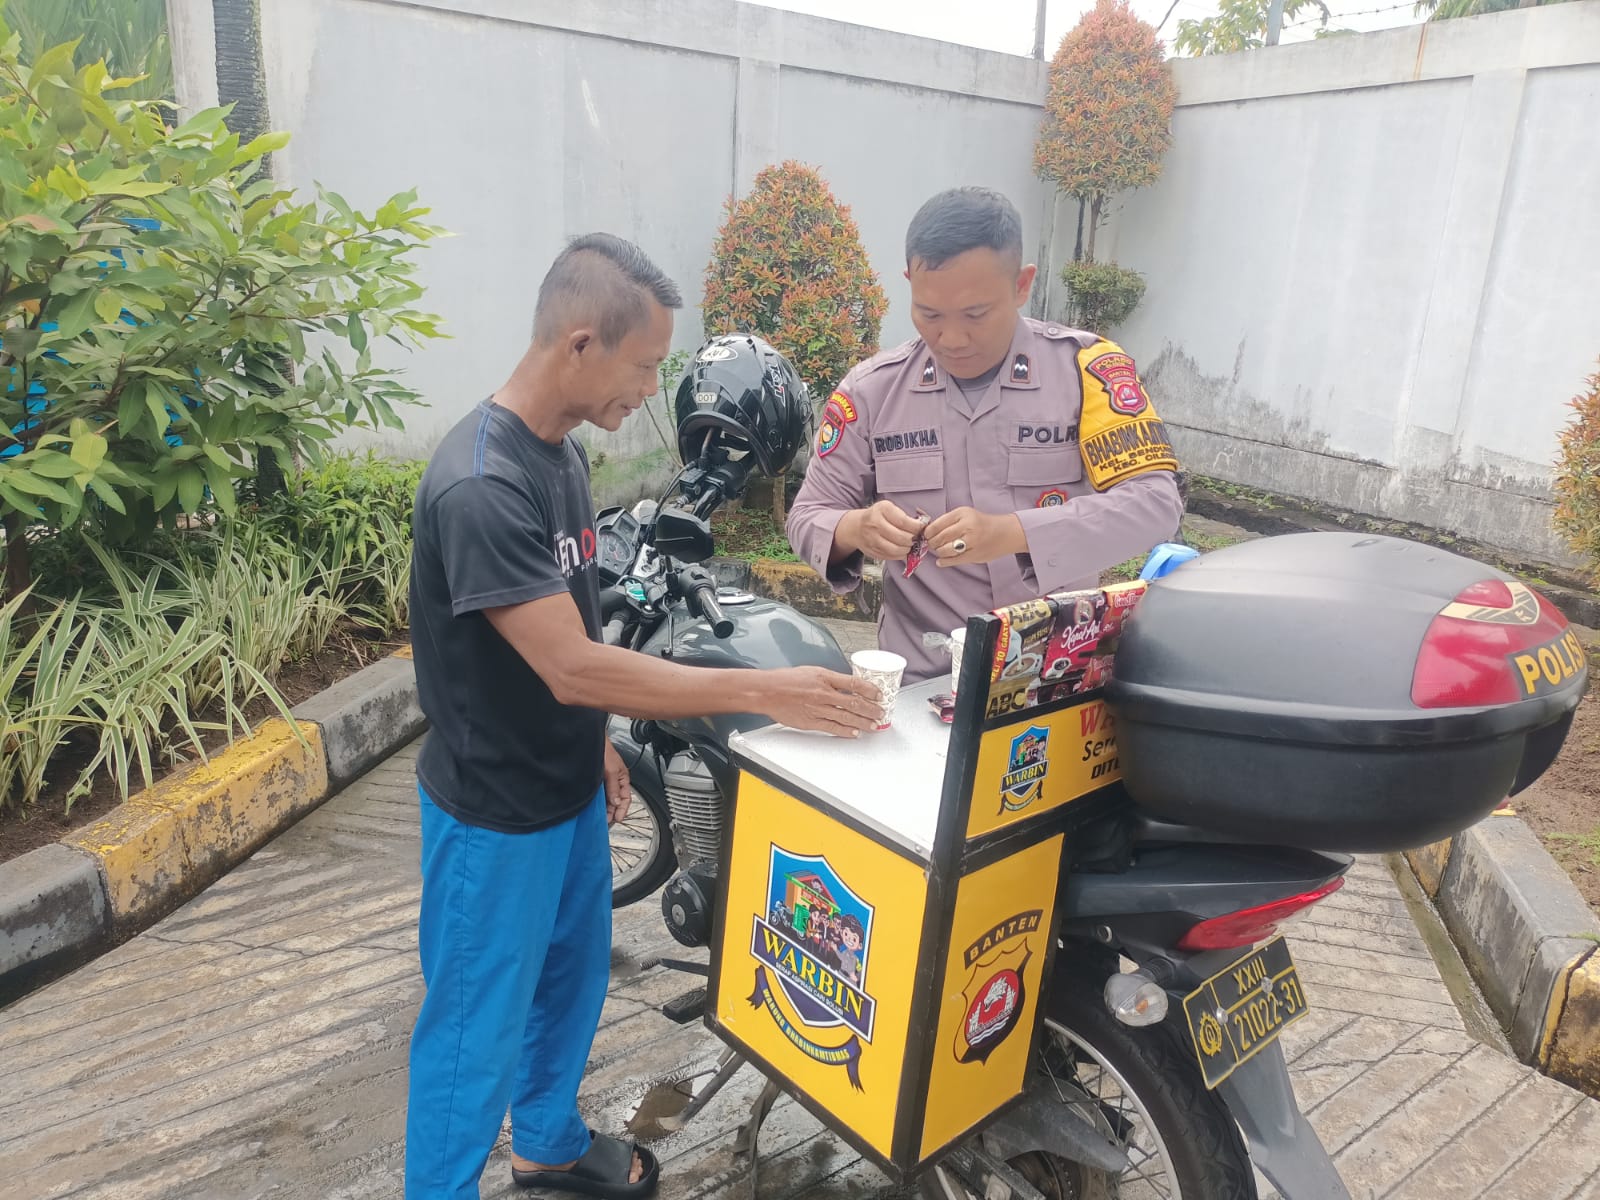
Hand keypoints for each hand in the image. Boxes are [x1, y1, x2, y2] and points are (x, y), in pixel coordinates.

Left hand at [603, 739, 631, 826]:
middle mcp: (615, 781)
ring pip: (608, 799)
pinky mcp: (597, 781)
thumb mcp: (611, 770)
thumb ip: (614, 787)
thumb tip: (616, 802)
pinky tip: (595, 807)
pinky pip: (600, 795)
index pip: (626, 798)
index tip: (618, 819)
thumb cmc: (604, 750)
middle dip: (613, 812)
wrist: (590, 741)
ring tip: (602, 818)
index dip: (623, 810)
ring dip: (606, 808)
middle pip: (616, 801)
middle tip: (607, 821)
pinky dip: (599, 802)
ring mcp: (606, 781)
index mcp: (623, 778)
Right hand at [762, 667, 884, 736]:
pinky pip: (832, 727)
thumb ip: (830, 679)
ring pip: (846, 717)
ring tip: (873, 725)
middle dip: (871, 709)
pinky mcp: (811, 722)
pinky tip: (854, 733)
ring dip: (862, 722)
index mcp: (824, 677)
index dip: (870, 690)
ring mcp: (817, 709)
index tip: (879, 694)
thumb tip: (847, 685)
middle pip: (854, 702)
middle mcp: (823, 693)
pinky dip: (845, 731)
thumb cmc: (786, 680)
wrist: (767, 691)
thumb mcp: (812, 671)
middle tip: (881, 712)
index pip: (854, 683)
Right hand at [840, 501, 926, 561]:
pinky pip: (891, 556)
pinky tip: (903, 550)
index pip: (903, 521)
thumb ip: (903, 516)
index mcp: (882, 510)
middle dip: (913, 539)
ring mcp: (872, 539)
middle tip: (917, 538)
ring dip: (907, 549)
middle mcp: (875, 524)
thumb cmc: (877, 516)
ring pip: (896, 549)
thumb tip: (922, 528)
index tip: (922, 528)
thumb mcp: (888, 508)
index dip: (916, 527)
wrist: (856, 527)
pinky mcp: (872, 551)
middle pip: (901, 537)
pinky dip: (900, 555)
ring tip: (910, 545)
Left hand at [925, 508, 1026, 566]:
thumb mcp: (966, 515)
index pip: (937, 524)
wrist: (1005, 533)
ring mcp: (972, 541)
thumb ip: (949, 521)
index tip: (927, 536)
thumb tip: (928, 532)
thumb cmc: (982, 524)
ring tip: (941, 551)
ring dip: (939, 552)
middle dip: (932, 543)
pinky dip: (944, 562)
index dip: (928, 533)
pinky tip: (941, 561)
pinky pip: (954, 560)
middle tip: (933, 544)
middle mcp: (967, 526)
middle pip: (940, 538)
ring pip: (945, 550)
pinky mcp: (975, 554)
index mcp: (962, 513)